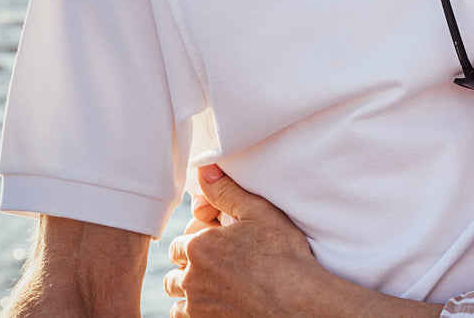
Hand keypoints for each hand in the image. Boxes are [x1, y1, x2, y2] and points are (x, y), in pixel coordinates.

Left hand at [165, 164, 323, 316]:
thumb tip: (204, 170)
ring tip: (216, 284)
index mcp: (199, 246)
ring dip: (190, 289)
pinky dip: (194, 310)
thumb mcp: (258, 213)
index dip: (199, 239)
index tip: (219, 242)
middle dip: (190, 265)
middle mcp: (191, 278)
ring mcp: (197, 306)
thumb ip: (226, 192)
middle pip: (176, 270)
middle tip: (219, 263)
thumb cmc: (283, 255)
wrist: (297, 302)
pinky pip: (183, 317)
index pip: (180, 241)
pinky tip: (216, 302)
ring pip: (178, 295)